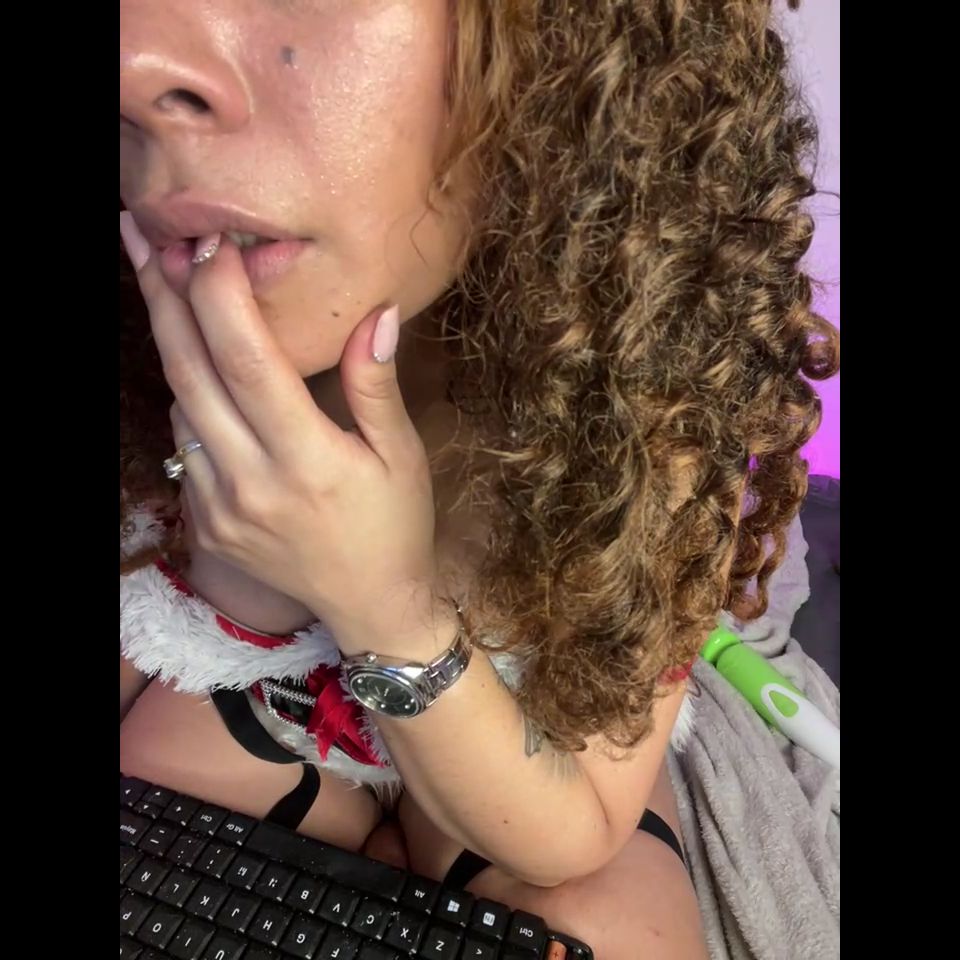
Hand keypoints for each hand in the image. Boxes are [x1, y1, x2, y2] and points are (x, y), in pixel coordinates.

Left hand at [120, 215, 443, 654]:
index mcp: (307, 460)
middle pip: (190, 374)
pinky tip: (204, 372)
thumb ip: (376, 384)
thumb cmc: (395, 525)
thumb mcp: (401, 454)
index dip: (222, 297)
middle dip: (163, 297)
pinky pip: (183, 445)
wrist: (370, 605)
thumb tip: (377, 312)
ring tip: (169, 284)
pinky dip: (189, 399)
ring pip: (178, 405)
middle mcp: (251, 483)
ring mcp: (220, 509)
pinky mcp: (205, 525)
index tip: (213, 244)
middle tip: (142, 237)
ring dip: (172, 342)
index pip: (249, 362)